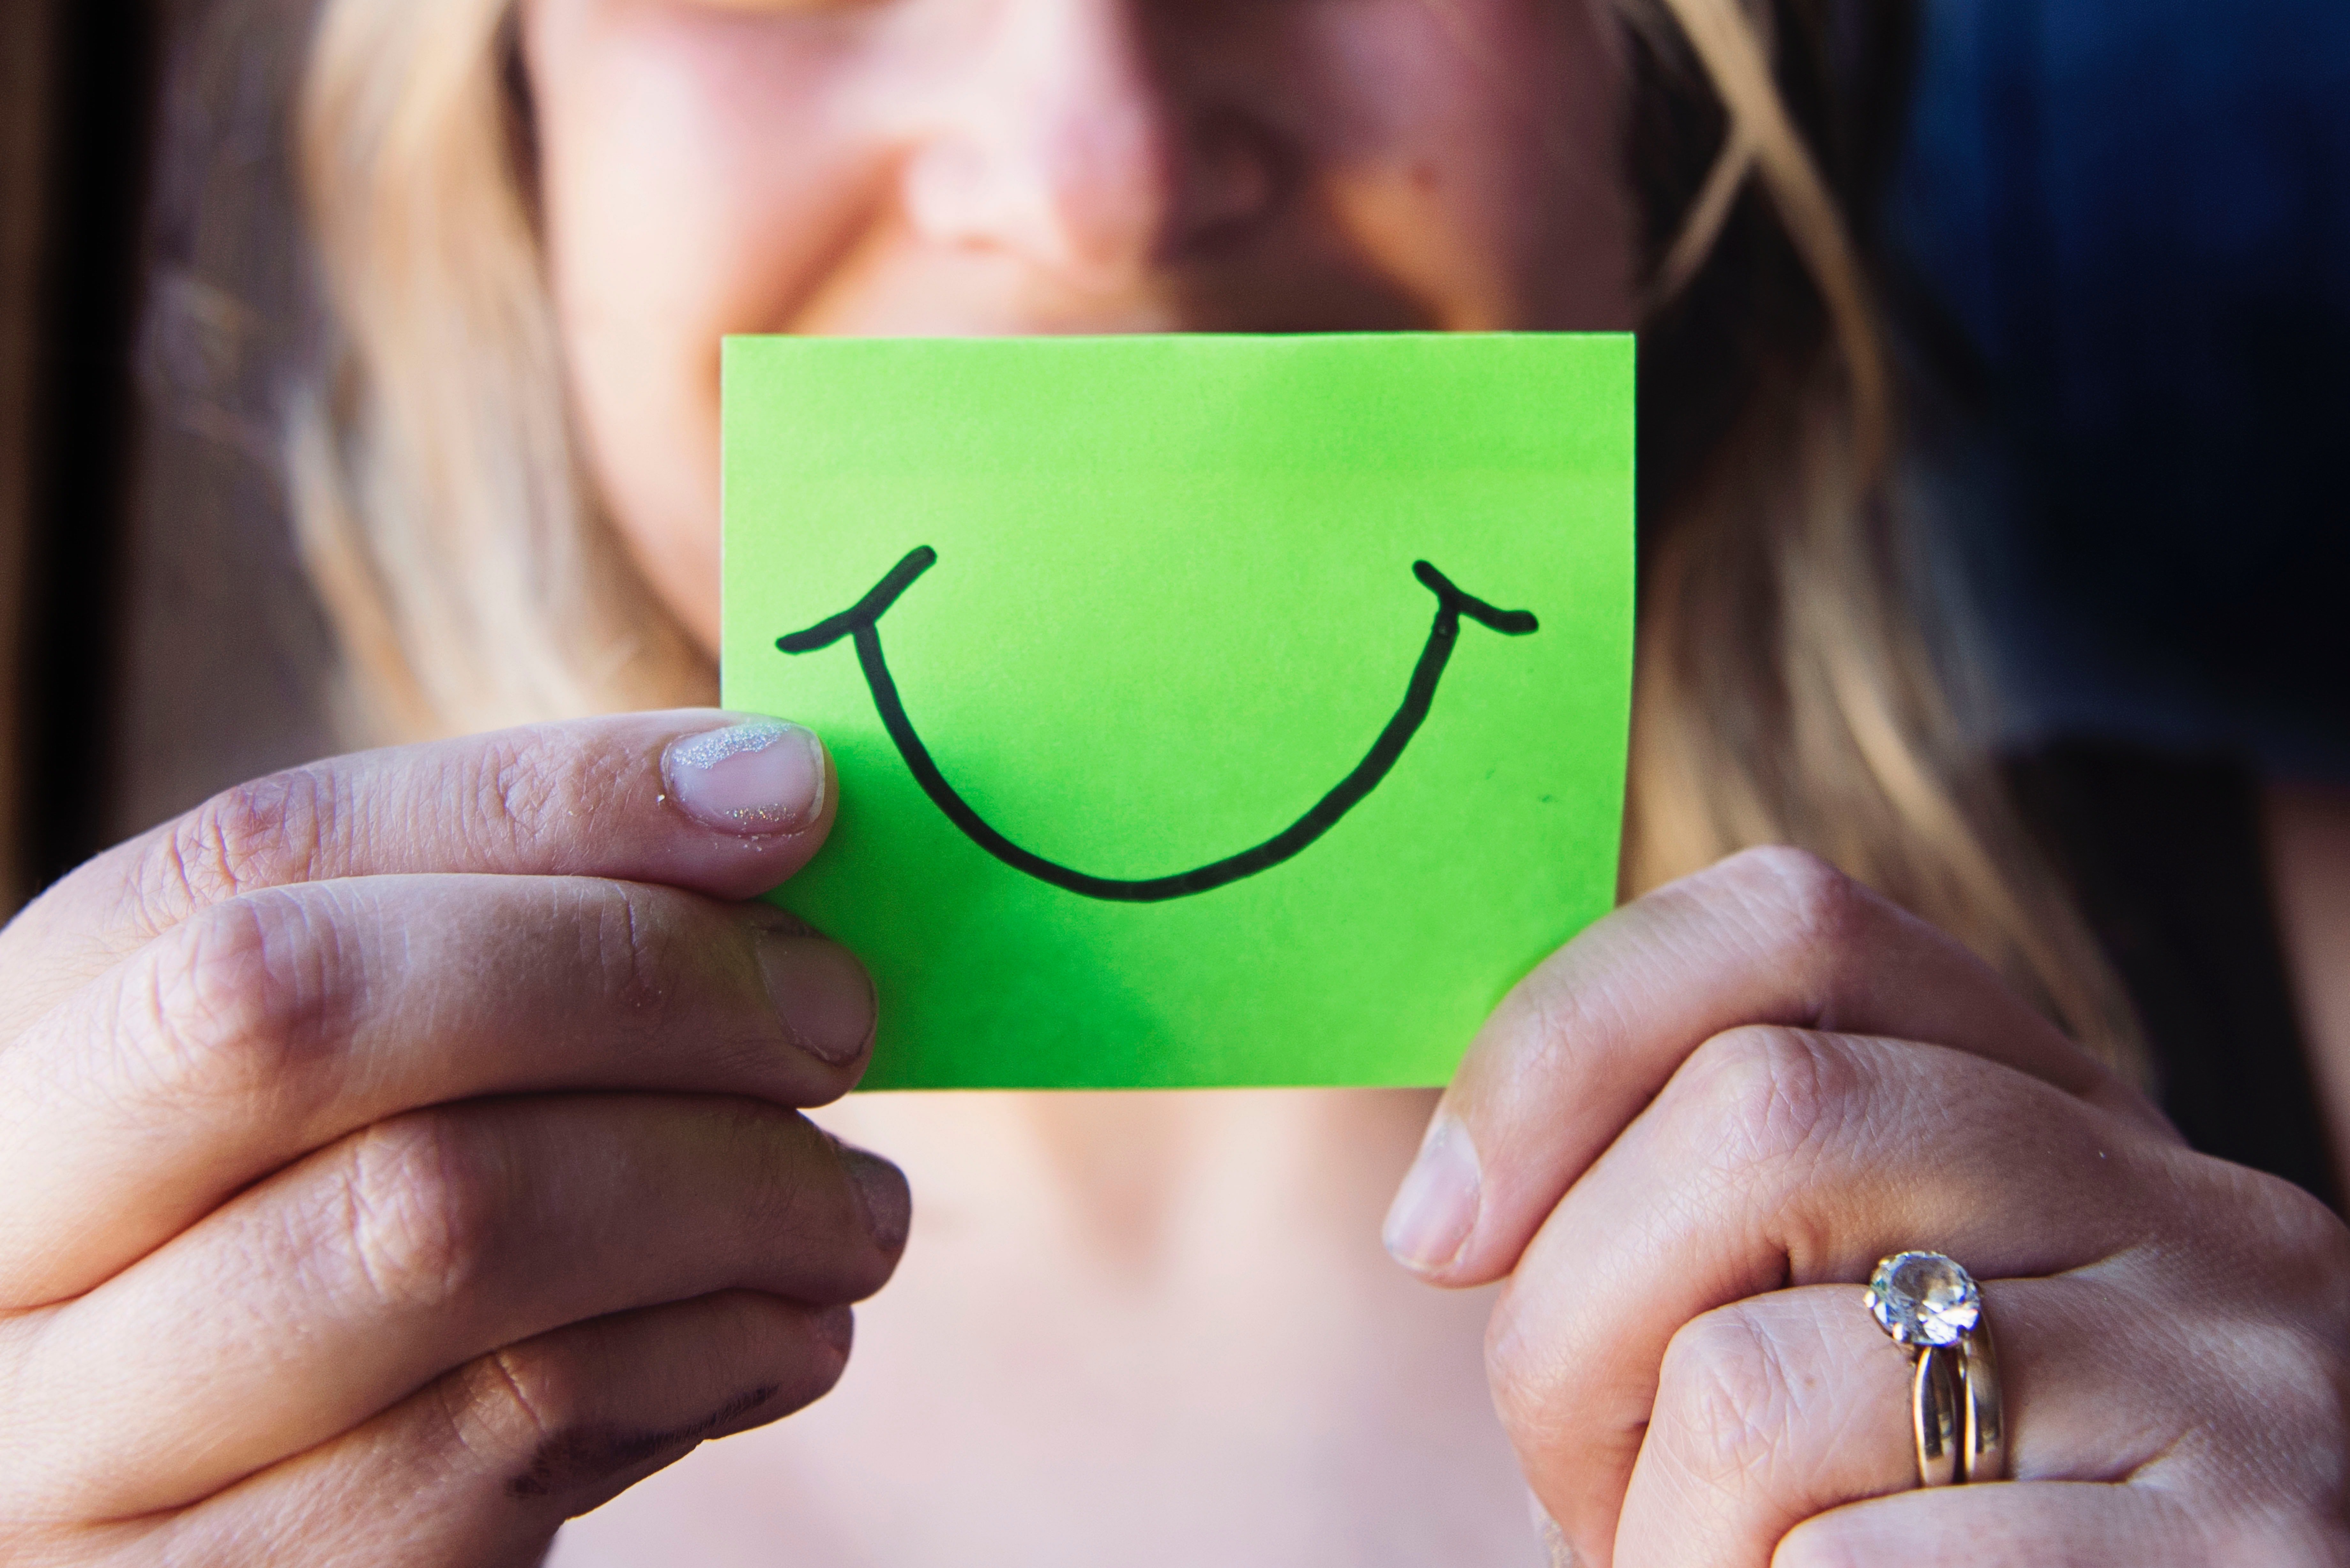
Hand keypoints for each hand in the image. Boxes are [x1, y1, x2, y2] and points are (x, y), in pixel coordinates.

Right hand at [0, 713, 907, 1565]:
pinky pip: (507, 1428)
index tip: (788, 791)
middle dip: (635, 980)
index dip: (550, 799)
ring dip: (726, 1191)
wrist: (257, 1558)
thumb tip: (769, 795)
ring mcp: (77, 1448)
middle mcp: (1, 1238)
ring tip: (855, 1209)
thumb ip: (511, 951)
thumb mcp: (368, 1104)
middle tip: (839, 1017)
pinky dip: (707, 1354)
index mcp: (31, 1048)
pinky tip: (784, 1335)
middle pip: (310, 1015)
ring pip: (440, 1225)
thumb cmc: (349, 1279)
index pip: (266, 851)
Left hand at [1387, 848, 2349, 1565]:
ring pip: (1761, 1383)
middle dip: (1568, 1327)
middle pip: (1754, 1120)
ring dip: (1652, 1527)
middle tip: (1565, 1480)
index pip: (1790, 923)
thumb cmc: (1918, 1528)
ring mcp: (2235, 1384)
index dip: (1563, 1043)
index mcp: (2067, 1116)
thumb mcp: (1848, 1327)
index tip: (1439, 1226)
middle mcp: (2189, 1206)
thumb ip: (1721, 1215)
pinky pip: (1853, 1564)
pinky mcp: (2242, 1561)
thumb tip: (1455, 1191)